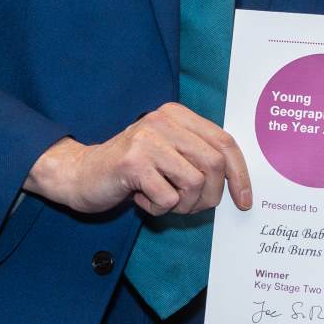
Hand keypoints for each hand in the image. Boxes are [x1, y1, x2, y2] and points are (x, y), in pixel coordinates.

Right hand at [25, 106, 251, 217]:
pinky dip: (159, 208)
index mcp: (177, 115)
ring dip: (183, 205)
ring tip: (162, 200)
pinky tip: (141, 198)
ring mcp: (148, 140)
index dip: (240, 174)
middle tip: (191, 207)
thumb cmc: (132, 169)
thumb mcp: (168, 153)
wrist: (80, 173)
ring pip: (195, 183)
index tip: (244, 200)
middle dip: (211, 196)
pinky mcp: (133, 163)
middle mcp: (164, 121)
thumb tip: (238, 183)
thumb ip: (198, 157)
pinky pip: (168, 198)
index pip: (225, 141)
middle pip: (214, 164)